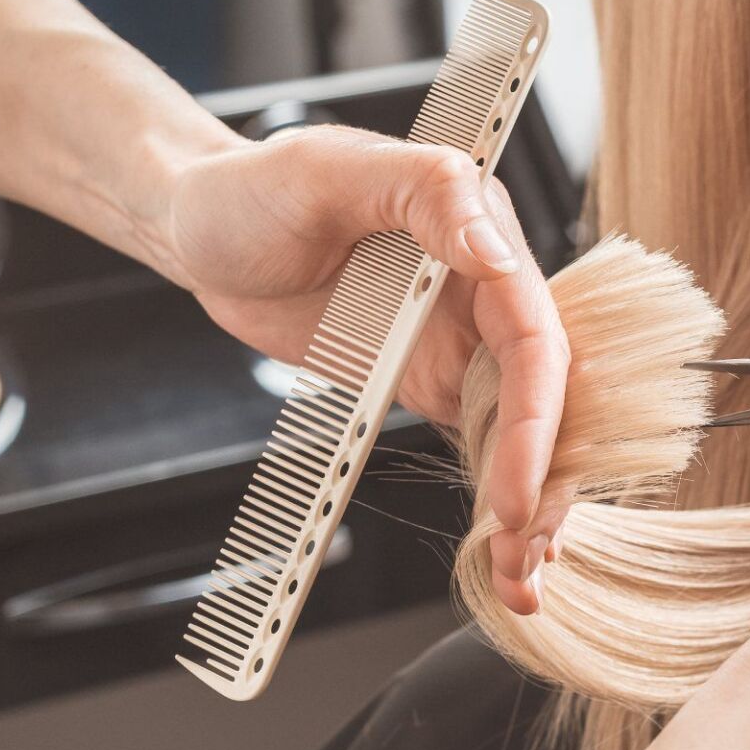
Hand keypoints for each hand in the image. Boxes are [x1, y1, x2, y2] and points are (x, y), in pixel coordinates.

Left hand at [158, 126, 570, 607]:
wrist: (200, 229)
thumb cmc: (254, 188)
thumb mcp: (328, 172)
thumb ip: (424, 194)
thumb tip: (495, 251)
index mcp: (479, 234)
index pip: (533, 336)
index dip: (537, 419)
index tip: (516, 491)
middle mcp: (485, 292)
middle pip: (547, 396)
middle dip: (549, 479)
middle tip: (529, 554)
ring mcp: (462, 343)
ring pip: (524, 431)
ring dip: (531, 505)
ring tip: (522, 577)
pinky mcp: (431, 382)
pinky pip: (479, 444)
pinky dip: (495, 499)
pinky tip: (502, 553)